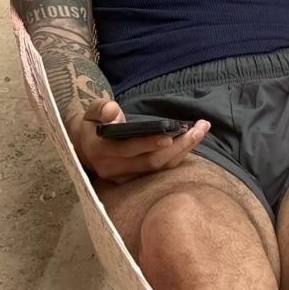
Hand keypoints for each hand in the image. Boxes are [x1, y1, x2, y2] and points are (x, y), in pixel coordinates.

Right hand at [70, 99, 209, 183]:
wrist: (86, 146)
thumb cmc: (95, 123)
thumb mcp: (92, 111)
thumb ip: (101, 108)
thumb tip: (112, 111)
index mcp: (100, 150)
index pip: (127, 149)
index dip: (148, 144)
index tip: (169, 136)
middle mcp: (112, 169)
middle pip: (150, 162)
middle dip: (179, 146)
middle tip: (200, 128)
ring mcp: (124, 178)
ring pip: (159, 169)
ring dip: (184, 151)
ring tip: (202, 131)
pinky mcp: (135, 181)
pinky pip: (161, 172)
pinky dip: (178, 157)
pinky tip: (192, 142)